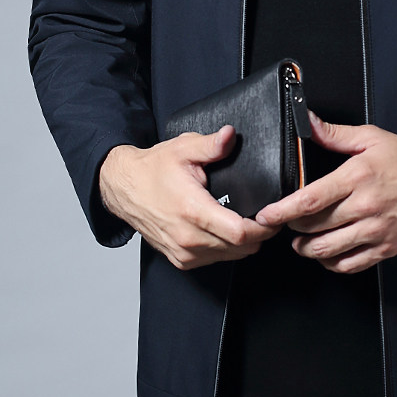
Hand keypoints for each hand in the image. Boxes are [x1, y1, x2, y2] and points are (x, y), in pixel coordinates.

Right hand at [99, 127, 280, 270]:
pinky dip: (226, 250)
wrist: (124, 189)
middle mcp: (188, 237)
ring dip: (244, 244)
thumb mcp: (182, 149)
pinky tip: (227, 232)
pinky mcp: (179, 259)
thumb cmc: (152, 170)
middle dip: (259, 235)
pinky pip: (213, 261)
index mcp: (193, 210)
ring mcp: (183, 252)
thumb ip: (210, 145)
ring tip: (249, 223)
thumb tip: (230, 135)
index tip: (272, 216)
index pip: (240, 233)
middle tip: (265, 217)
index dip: (263, 227)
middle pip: (240, 249)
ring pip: (229, 257)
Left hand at [255, 114, 396, 273]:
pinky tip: (328, 255)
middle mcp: (365, 207)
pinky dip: (333, 263)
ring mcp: (376, 230)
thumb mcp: (373, 138)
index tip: (266, 215)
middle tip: (284, 224)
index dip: (282, 211)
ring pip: (329, 251)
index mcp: (357, 177)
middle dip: (292, 228)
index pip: (310, 200)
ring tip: (301, 242)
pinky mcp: (387, 248)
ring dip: (308, 249)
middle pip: (314, 227)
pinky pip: (351, 265)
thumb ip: (335, 134)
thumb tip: (308, 123)